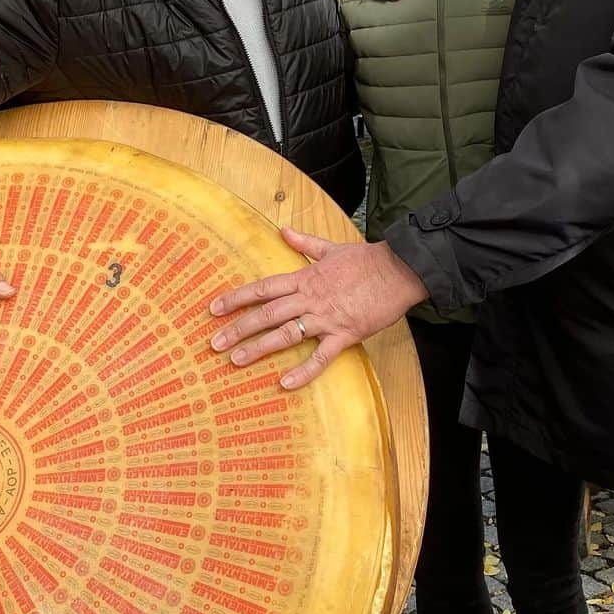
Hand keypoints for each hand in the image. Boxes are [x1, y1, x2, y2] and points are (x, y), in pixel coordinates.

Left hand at [209, 227, 426, 389]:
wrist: (399, 271)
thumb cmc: (367, 260)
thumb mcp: (332, 248)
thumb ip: (305, 243)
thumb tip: (283, 230)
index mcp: (305, 278)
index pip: (263, 289)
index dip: (237, 298)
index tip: (214, 308)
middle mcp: (310, 299)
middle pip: (266, 314)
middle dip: (238, 328)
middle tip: (214, 343)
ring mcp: (326, 318)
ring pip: (286, 334)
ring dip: (259, 348)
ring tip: (236, 360)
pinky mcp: (345, 335)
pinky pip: (320, 357)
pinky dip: (303, 371)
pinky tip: (285, 383)